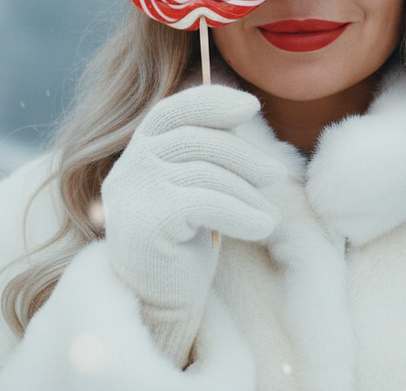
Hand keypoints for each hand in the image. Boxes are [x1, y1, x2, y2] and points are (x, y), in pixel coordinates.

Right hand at [100, 85, 283, 365]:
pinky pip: (207, 202)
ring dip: (247, 192)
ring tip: (271, 212)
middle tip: (277, 175)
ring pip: (205, 172)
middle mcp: (129, 166)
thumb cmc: (182, 243)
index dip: (213, 102)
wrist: (157, 302)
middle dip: (244, 155)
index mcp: (138, 151)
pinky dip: (242, 213)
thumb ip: (204, 151)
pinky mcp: (147, 221)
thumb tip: (244, 107)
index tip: (252, 106)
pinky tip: (262, 226)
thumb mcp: (193, 187)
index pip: (173, 110)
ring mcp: (133, 192)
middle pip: (196, 139)